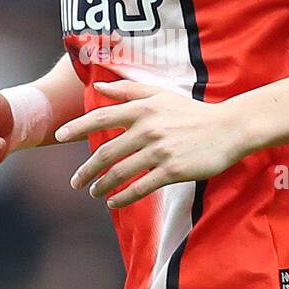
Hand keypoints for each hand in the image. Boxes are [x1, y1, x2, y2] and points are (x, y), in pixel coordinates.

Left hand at [55, 79, 246, 208]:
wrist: (228, 129)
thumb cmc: (192, 112)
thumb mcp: (161, 94)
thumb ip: (129, 90)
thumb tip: (99, 85)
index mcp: (143, 108)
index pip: (101, 117)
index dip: (77, 127)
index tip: (59, 135)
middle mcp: (148, 128)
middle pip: (106, 152)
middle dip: (86, 170)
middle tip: (76, 181)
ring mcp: (160, 151)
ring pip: (121, 172)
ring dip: (103, 186)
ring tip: (95, 193)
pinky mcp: (173, 170)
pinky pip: (141, 187)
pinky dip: (123, 197)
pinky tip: (113, 203)